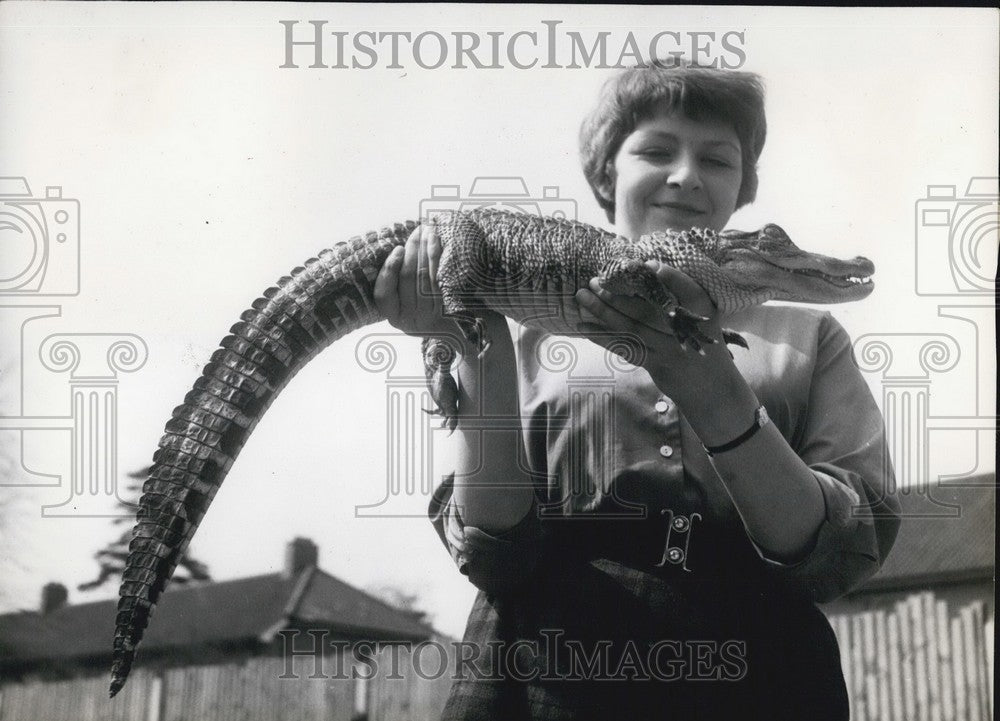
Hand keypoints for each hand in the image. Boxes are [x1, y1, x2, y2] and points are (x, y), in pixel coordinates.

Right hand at [374, 223, 455, 337]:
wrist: (447, 329)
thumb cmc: (418, 309)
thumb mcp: (401, 304)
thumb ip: (394, 283)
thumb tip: (397, 250)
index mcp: (393, 316)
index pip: (384, 294)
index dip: (390, 270)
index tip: (398, 249)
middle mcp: (409, 317)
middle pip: (407, 279)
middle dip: (412, 251)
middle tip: (417, 231)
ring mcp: (427, 313)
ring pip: (423, 275)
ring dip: (425, 249)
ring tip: (428, 230)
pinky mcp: (443, 305)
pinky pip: (437, 276)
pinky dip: (435, 256)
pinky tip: (436, 241)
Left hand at [574, 260, 731, 395]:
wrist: (714, 389)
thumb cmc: (701, 343)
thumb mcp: (702, 315)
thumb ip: (681, 293)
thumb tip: (649, 267)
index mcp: (701, 311)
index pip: (687, 290)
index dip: (668, 276)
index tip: (646, 264)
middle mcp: (686, 330)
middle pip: (648, 308)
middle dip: (617, 294)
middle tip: (594, 281)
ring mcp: (670, 349)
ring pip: (632, 327)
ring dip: (604, 312)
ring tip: (582, 297)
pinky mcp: (656, 364)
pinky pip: (626, 347)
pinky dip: (603, 337)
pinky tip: (585, 328)